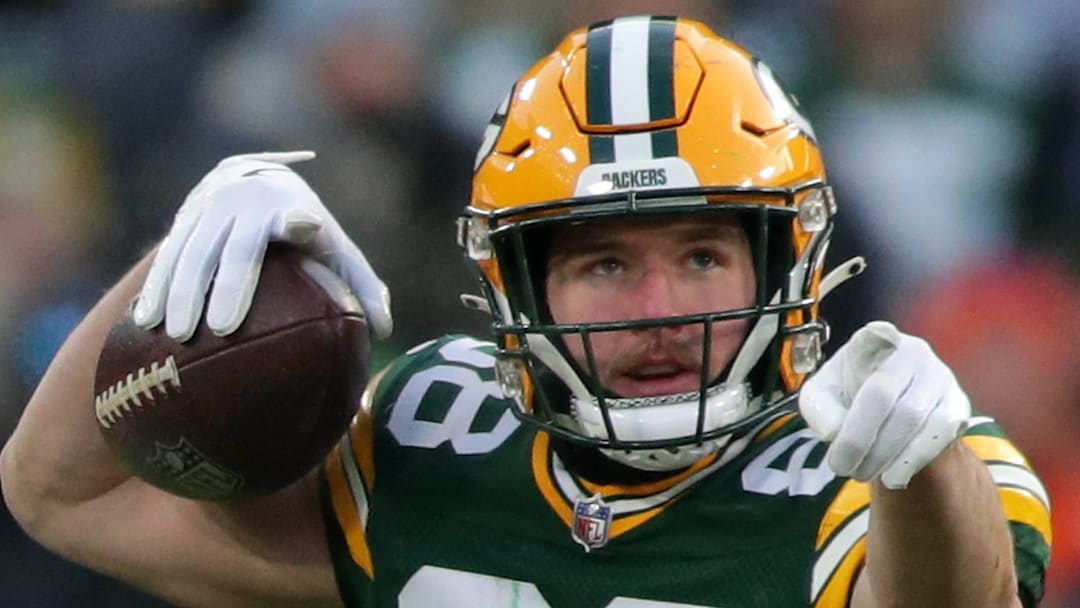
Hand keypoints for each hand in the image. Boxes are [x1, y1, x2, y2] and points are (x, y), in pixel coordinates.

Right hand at [133, 151, 392, 341]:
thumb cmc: (310, 234)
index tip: (303, 225)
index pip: (296, 219)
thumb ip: (363, 286)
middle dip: (223, 286)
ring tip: (173, 335)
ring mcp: (210, 211)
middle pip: (233, 249)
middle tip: (217, 330)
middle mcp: (246, 207)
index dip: (297, 222)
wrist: (258, 180)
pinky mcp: (183, 220)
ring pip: (190, 253)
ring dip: (178, 293)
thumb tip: (386, 330)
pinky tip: (144, 322)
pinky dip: (155, 288)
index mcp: (289, 211)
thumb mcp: (338, 252)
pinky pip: (166, 256)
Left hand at [798, 321, 970, 488]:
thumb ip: (818, 408)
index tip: (876, 337)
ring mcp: (940, 377)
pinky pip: (940, 433)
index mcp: (874, 341)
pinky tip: (893, 475)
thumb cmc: (848, 399)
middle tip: (840, 467)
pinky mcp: (958, 405)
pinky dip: (914, 458)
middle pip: (882, 394)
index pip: (875, 335)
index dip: (876, 337)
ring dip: (884, 453)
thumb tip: (834, 430)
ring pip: (913, 417)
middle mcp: (912, 352)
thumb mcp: (821, 399)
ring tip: (862, 474)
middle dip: (858, 438)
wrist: (889, 420)